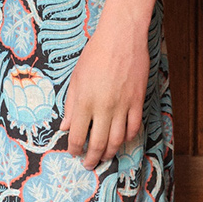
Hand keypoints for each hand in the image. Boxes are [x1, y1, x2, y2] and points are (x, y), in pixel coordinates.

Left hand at [59, 6, 148, 169]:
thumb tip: (66, 127)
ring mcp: (122, 105)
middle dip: (92, 158)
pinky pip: (134, 127)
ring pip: (117, 140)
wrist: (121, 37)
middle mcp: (103, 107)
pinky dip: (128, 138)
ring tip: (104, 156)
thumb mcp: (76, 78)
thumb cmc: (95, 54)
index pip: (78, 135)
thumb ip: (71, 105)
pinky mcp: (137, 101)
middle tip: (88, 164)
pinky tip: (122, 141)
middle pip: (98, 143)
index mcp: (84, 101)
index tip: (74, 153)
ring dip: (110, 152)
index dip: (75, 149)